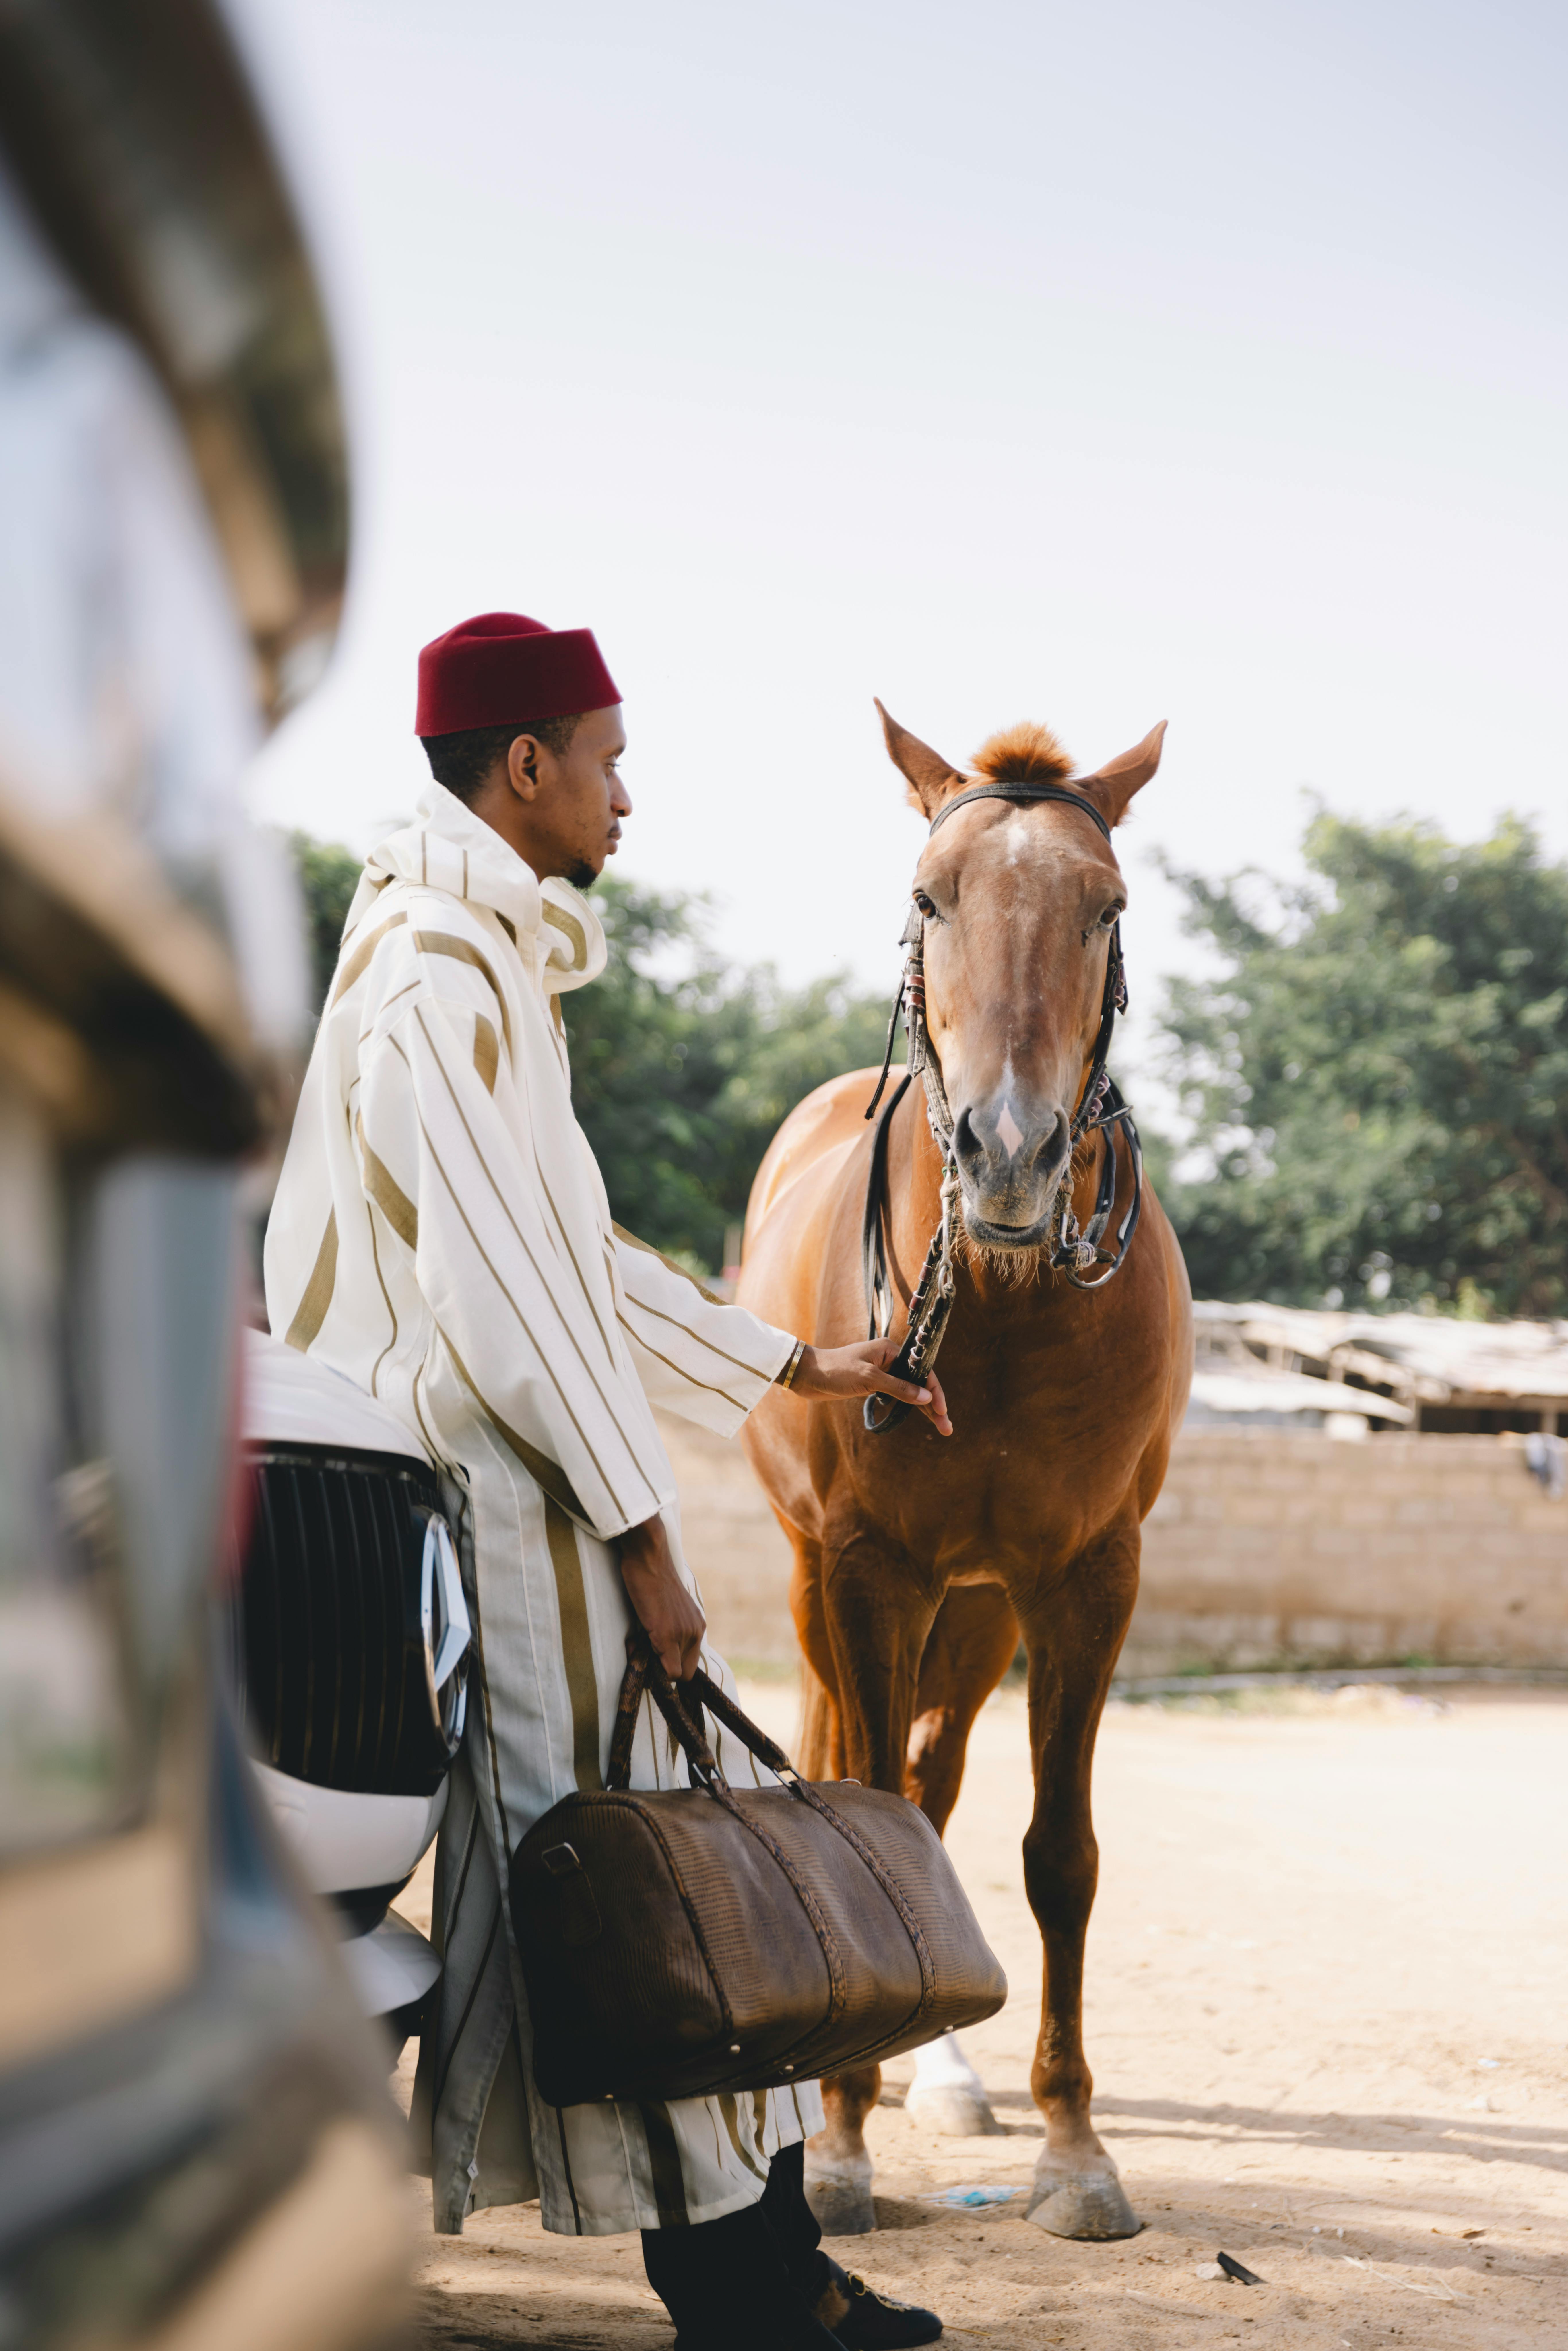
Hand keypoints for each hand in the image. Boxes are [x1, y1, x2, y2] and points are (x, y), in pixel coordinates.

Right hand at [616, 1511, 705, 1679]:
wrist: (648, 1558)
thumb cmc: (651, 1579)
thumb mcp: (666, 1608)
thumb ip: (666, 1630)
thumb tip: (648, 1652)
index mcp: (696, 1626)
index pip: (689, 1665)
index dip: (668, 1666)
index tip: (649, 1653)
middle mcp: (696, 1632)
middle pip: (685, 1674)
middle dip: (662, 1670)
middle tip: (641, 1650)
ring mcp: (685, 1634)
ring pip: (674, 1674)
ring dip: (652, 1665)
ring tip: (635, 1641)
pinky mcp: (669, 1635)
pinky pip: (667, 1671)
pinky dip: (649, 1666)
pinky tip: (634, 1643)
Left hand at [787, 1340, 952, 1434]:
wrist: (807, 1375)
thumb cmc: (835, 1370)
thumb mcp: (868, 1378)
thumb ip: (898, 1388)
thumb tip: (926, 1397)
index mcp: (890, 1350)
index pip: (921, 1371)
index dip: (934, 1392)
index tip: (942, 1411)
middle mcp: (889, 1359)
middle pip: (919, 1383)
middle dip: (934, 1405)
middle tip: (947, 1428)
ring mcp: (882, 1372)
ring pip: (910, 1391)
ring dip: (924, 1409)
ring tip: (940, 1427)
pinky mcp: (873, 1384)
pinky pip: (897, 1395)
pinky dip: (909, 1407)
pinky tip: (920, 1416)